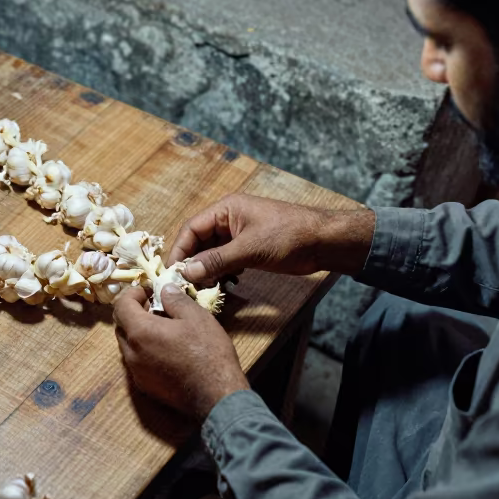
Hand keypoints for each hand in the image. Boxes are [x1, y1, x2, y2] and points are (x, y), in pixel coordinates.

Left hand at [113, 285, 248, 420]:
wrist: (216, 395)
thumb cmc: (207, 352)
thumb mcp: (196, 316)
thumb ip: (175, 299)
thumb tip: (164, 289)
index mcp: (140, 332)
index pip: (120, 305)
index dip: (132, 293)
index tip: (148, 291)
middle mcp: (131, 353)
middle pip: (121, 326)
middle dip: (134, 312)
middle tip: (156, 307)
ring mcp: (136, 373)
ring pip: (128, 345)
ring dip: (139, 333)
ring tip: (163, 329)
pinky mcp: (145, 387)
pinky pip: (137, 362)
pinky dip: (144, 351)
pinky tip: (166, 350)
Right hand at [169, 193, 375, 285]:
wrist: (324, 242)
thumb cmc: (288, 236)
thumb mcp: (250, 249)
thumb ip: (217, 260)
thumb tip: (188, 272)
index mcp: (226, 210)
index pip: (191, 228)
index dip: (180, 250)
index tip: (174, 273)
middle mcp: (229, 220)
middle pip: (199, 241)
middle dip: (193, 262)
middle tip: (187, 285)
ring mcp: (239, 234)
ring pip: (212, 253)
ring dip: (207, 270)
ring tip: (205, 288)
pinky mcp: (249, 248)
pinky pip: (226, 260)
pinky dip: (222, 272)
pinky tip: (224, 284)